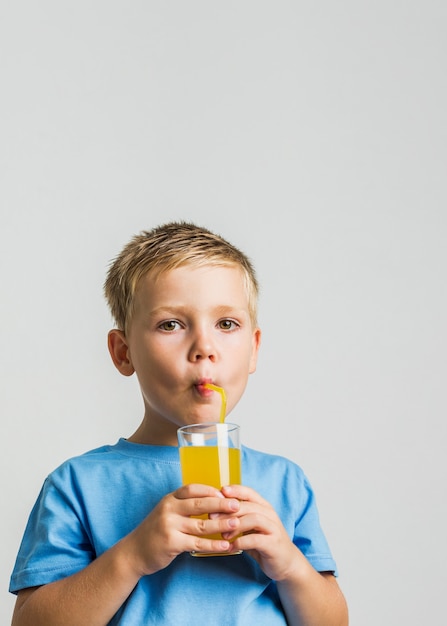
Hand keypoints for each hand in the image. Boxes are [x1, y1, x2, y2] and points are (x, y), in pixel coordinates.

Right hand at [125, 484, 241, 575]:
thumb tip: (212, 499)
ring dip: (221, 524)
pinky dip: (213, 544)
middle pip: (200, 504)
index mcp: (169, 498)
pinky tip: (225, 546)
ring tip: (237, 525)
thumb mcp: (166, 511)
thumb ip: (184, 505)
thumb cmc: (155, 531)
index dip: (210, 490)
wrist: (134, 552)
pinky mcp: (171, 543)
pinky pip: (197, 543)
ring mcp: (169, 525)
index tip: (226, 493)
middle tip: (237, 505)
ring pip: (201, 524)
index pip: (193, 489)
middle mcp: (169, 509)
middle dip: (221, 504)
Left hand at [212, 485, 298, 581]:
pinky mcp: (274, 544)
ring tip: (223, 536)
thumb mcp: (252, 527)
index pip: (249, 492)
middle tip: (212, 517)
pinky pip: (255, 539)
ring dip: (235, 525)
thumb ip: (240, 518)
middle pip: (247, 505)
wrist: (286, 563)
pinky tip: (231, 548)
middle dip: (228, 510)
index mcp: (264, 507)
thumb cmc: (264, 543)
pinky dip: (240, 543)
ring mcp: (273, 528)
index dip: (235, 490)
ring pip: (253, 519)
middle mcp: (270, 514)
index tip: (220, 492)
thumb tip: (215, 511)